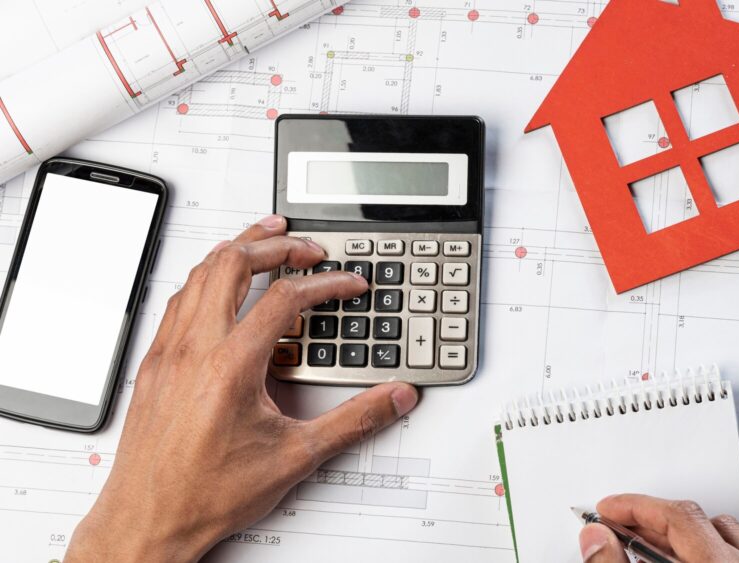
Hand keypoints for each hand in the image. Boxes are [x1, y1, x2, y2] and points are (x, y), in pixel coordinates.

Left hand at [65, 215, 419, 561]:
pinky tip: (218, 288)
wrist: (148, 521)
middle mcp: (194, 350)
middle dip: (275, 245)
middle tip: (306, 245)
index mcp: (231, 366)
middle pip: (233, 263)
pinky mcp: (154, 365)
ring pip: (198, 274)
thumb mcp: (296, 457)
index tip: (348, 284)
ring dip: (235, 251)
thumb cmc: (205, 494)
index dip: (326, 282)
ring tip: (263, 242)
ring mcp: (168, 353)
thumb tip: (392, 398)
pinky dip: (205, 279)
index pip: (286, 298)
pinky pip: (178, 301)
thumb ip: (354, 421)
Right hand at [578, 495, 738, 561]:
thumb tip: (596, 538)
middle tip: (614, 524)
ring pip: (723, 533)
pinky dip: (704, 547)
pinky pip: (737, 550)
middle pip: (698, 520)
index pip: (678, 516)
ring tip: (643, 543)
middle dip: (649, 519)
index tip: (607, 509)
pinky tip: (679, 558)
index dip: (636, 506)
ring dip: (678, 532)